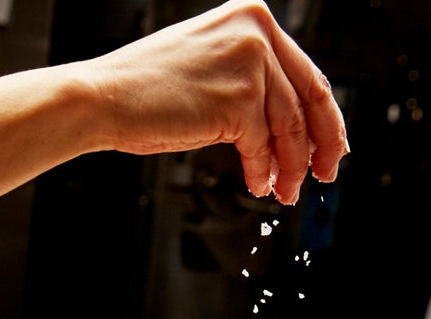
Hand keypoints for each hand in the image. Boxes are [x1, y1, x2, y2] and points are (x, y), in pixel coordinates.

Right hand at [79, 0, 346, 204]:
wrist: (102, 98)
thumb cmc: (140, 89)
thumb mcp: (207, 67)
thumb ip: (247, 80)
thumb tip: (280, 123)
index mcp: (250, 17)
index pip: (305, 71)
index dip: (322, 114)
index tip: (328, 141)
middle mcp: (256, 32)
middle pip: (309, 97)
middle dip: (321, 143)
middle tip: (324, 171)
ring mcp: (250, 64)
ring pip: (289, 127)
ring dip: (289, 166)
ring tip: (284, 189)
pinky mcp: (239, 99)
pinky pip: (263, 145)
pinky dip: (263, 169)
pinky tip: (258, 181)